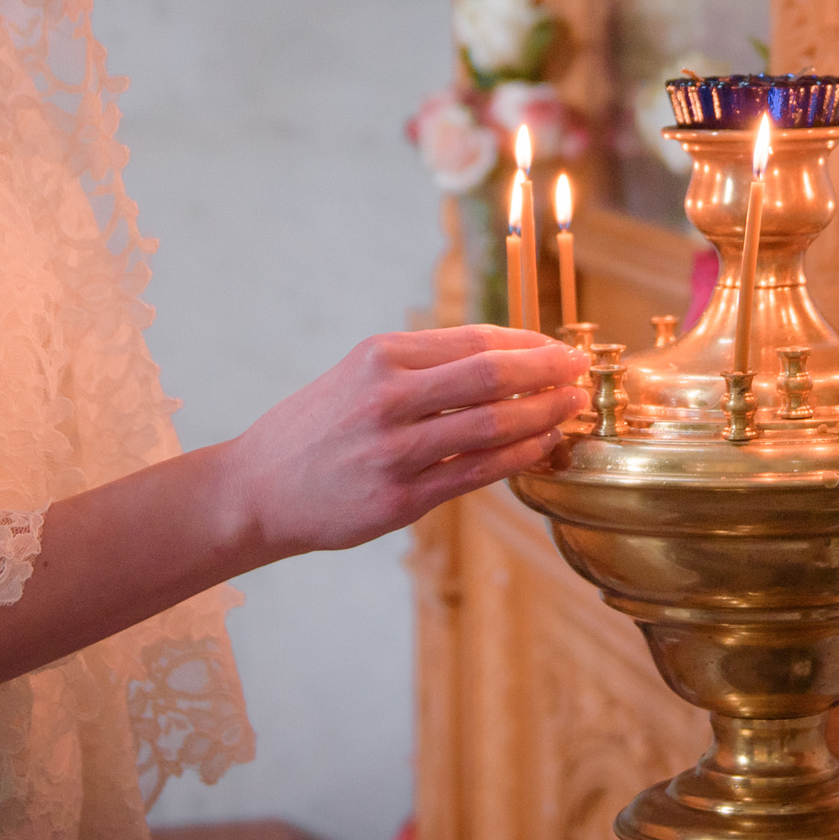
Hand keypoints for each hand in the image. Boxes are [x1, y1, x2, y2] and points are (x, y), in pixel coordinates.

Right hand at [230, 326, 587, 553]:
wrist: (257, 489)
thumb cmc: (317, 427)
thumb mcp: (358, 373)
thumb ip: (422, 364)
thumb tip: (502, 354)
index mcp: (380, 357)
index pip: (474, 340)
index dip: (528, 343)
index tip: (559, 348)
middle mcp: (388, 398)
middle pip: (491, 375)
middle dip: (547, 371)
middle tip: (581, 371)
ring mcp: (395, 451)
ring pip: (492, 425)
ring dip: (543, 414)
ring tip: (571, 408)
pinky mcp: (400, 499)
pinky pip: (477, 473)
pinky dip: (519, 457)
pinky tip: (543, 446)